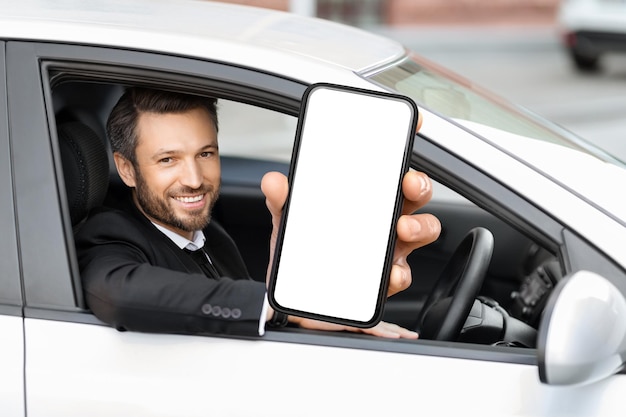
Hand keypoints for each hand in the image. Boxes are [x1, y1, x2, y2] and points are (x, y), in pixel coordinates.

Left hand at [260, 113, 440, 336]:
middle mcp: (382, 220)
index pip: (389, 166)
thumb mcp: (289, 222)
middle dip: (420, 185)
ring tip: (401, 228)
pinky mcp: (383, 281)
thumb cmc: (303, 253)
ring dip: (419, 226)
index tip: (411, 124)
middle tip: (407, 182)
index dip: (404, 143)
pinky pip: (402, 275)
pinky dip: (399, 273)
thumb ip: (283, 202)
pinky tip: (389, 272)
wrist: (296, 299)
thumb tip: (274, 181)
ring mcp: (387, 249)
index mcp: (364, 198)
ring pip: (421, 231)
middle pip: (415, 195)